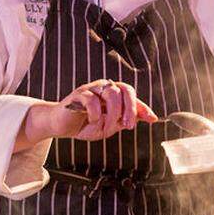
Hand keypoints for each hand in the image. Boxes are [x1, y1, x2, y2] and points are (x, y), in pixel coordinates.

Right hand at [16, 79, 157, 150]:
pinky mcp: (78, 95)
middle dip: (129, 109)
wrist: (62, 127)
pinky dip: (95, 114)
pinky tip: (91, 121)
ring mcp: (91, 89)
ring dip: (113, 114)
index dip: (142, 106)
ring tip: (107, 127)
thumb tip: (151, 117)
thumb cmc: (85, 124)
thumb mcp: (111, 125)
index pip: (131, 94)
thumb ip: (127, 119)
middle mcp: (103, 87)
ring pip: (111, 93)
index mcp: (112, 93)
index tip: (152, 119)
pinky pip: (92, 100)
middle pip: (123, 90)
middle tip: (127, 126)